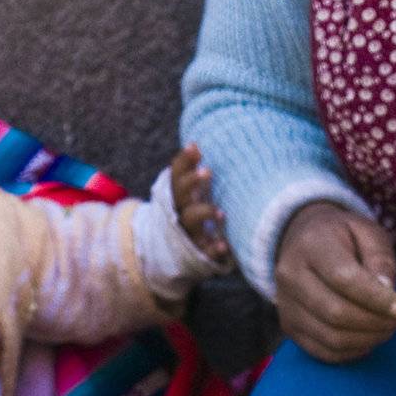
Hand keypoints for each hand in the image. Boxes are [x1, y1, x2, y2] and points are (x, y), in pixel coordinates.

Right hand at [170, 145, 232, 267]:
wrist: (172, 252)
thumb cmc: (189, 211)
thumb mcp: (188, 191)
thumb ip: (190, 169)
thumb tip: (195, 142)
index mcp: (177, 194)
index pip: (176, 174)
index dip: (184, 161)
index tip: (195, 147)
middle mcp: (179, 210)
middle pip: (180, 194)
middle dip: (192, 182)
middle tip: (208, 171)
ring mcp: (187, 231)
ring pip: (191, 221)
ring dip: (204, 213)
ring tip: (220, 212)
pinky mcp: (198, 251)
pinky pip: (204, 251)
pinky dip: (212, 248)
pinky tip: (223, 245)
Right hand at [275, 201, 395, 362]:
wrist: (302, 238)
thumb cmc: (342, 235)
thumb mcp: (368, 232)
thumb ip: (380, 259)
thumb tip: (389, 293)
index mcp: (312, 245)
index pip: (344, 279)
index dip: (378, 300)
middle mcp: (290, 275)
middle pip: (336, 313)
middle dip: (377, 323)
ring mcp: (285, 304)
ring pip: (331, 338)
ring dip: (368, 339)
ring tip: (388, 327)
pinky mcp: (288, 326)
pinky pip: (323, 352)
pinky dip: (353, 352)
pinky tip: (368, 337)